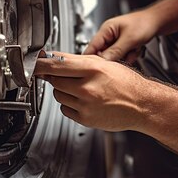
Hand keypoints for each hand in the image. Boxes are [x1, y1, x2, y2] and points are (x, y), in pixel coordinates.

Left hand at [34, 52, 151, 131]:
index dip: (42, 63)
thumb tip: (58, 59)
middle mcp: (88, 87)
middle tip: (65, 75)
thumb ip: (81, 61)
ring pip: (58, 94)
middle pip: (55, 80)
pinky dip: (69, 103)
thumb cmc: (128, 83)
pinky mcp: (85, 118)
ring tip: (81, 87)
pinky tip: (83, 99)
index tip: (35, 63)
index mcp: (94, 69)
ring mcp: (85, 104)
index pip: (57, 64)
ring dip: (64, 90)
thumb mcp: (106, 64)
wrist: (142, 104)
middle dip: (56, 77)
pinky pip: (65, 109)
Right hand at [83, 10, 157, 62]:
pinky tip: (138, 49)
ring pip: (116, 57)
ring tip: (135, 49)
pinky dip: (132, 55)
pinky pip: (125, 56)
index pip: (92, 47)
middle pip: (104, 54)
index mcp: (107, 29)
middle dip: (115, 58)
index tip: (94, 70)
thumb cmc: (146, 23)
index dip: (91, 59)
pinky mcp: (126, 44)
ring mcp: (118, 40)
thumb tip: (102, 62)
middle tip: (124, 56)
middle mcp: (111, 34)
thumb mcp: (129, 39)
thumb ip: (115, 51)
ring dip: (126, 56)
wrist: (160, 20)